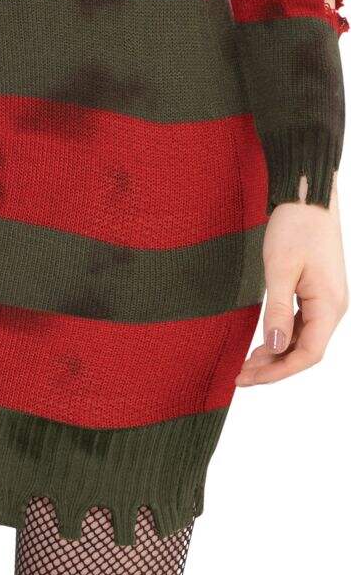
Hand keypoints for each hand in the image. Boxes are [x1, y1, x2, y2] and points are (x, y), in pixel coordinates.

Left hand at [235, 171, 347, 383]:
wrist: (307, 196)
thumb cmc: (295, 227)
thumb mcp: (279, 270)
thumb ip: (277, 311)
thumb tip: (276, 348)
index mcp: (329, 305)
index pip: (308, 354)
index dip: (279, 372)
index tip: (249, 378)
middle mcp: (333, 307)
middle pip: (306, 351)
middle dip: (274, 367)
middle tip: (241, 376)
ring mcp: (327, 300)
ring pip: (303, 340)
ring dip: (277, 354)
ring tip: (247, 364)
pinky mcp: (318, 293)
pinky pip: (303, 324)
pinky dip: (283, 337)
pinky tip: (263, 342)